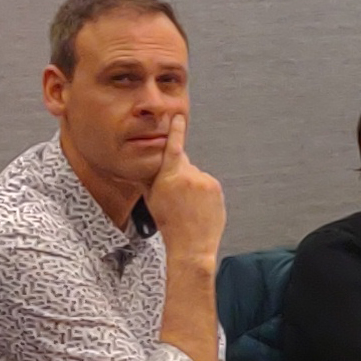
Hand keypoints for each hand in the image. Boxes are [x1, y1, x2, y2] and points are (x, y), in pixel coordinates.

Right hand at [145, 114, 225, 264]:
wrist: (192, 244)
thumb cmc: (168, 223)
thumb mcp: (151, 198)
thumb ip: (149, 178)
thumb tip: (144, 164)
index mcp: (169, 176)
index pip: (173, 147)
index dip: (176, 130)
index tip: (179, 117)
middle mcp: (189, 175)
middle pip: (182, 164)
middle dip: (177, 173)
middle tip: (176, 194)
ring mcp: (205, 181)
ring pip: (195, 175)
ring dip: (191, 185)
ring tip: (188, 205)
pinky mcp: (216, 188)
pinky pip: (206, 184)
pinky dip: (202, 192)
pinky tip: (198, 207)